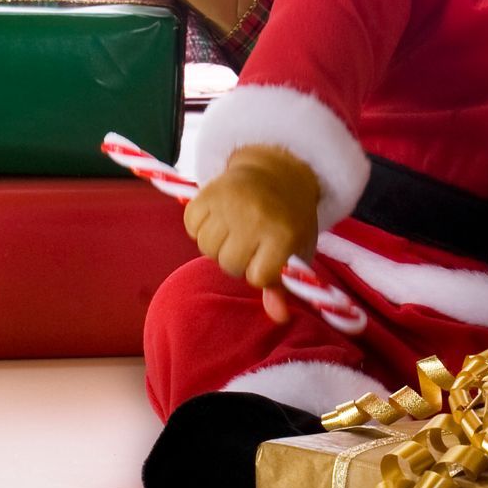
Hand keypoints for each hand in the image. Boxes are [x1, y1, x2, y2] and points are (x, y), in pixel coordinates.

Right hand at [182, 144, 319, 323]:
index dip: (261, 271)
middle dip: (238, 259)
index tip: (269, 256)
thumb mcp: (297, 250)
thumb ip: (284, 285)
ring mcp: (231, 202)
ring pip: (206, 247)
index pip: (258, 277)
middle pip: (229, 264)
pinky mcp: (209, 191)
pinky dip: (200, 226)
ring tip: (234, 229)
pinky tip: (218, 217)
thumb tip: (279, 317)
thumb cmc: (289, 218)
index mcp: (284, 234)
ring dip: (217, 244)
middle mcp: (256, 217)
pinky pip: (191, 225)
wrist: (278, 170)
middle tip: (251, 240)